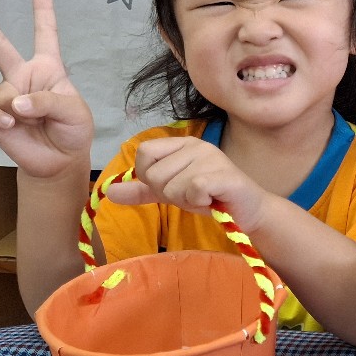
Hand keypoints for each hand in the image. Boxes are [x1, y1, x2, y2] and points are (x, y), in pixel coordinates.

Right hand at [0, 0, 93, 178]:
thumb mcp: (74, 112)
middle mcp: (22, 76)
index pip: (46, 36)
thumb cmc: (71, 130)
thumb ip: (48, 101)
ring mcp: (5, 95)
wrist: (59, 161)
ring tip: (26, 121)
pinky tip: (8, 125)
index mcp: (48, 69)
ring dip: (13, 108)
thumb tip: (16, 103)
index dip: (43, 13)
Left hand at [105, 136, 269, 232]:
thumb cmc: (210, 198)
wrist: (248, 211)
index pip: (144, 152)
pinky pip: (191, 190)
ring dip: (185, 200)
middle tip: (192, 195)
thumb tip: (107, 192)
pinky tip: (212, 200)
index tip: (171, 185)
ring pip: (171, 186)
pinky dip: (198, 201)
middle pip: (154, 173)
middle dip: (168, 193)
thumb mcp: (171, 192)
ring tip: (204, 198)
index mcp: (182, 144)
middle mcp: (196, 145)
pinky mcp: (222, 174)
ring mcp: (211, 157)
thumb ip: (141, 191)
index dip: (149, 175)